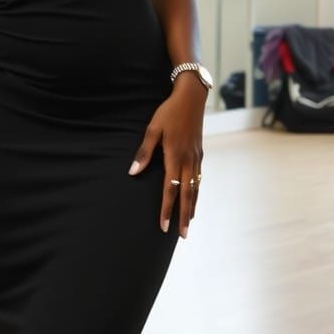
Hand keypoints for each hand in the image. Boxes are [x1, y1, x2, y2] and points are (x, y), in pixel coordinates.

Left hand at [128, 77, 204, 238]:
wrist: (191, 98)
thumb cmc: (168, 112)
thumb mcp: (152, 130)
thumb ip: (143, 152)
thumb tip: (133, 172)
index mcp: (174, 156)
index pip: (169, 189)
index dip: (166, 209)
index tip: (164, 226)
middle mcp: (188, 161)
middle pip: (187, 195)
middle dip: (184, 216)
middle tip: (182, 235)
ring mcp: (196, 158)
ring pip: (195, 188)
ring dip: (192, 206)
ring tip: (189, 222)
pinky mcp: (200, 153)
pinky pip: (199, 178)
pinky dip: (197, 192)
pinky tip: (194, 198)